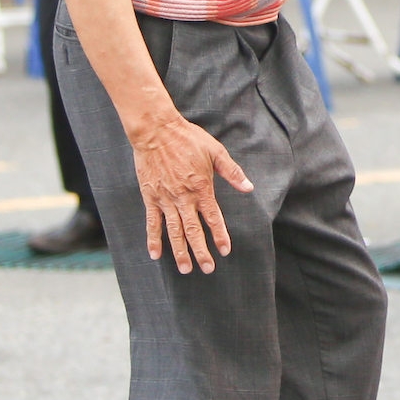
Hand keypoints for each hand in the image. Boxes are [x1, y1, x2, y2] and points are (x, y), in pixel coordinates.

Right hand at [129, 109, 248, 272]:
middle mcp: (183, 197)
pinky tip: (155, 254)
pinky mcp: (150, 197)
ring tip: (185, 269)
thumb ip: (232, 172)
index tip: (225, 251)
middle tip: (207, 269)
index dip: (220, 235)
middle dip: (201, 252)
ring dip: (179, 252)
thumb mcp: (215, 151)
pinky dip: (153, 239)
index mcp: (201, 188)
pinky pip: (152, 222)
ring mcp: (165, 199)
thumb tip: (249, 188)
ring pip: (174, 231)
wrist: (156, 130)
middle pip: (193, 231)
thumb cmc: (188, 138)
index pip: (213, 218)